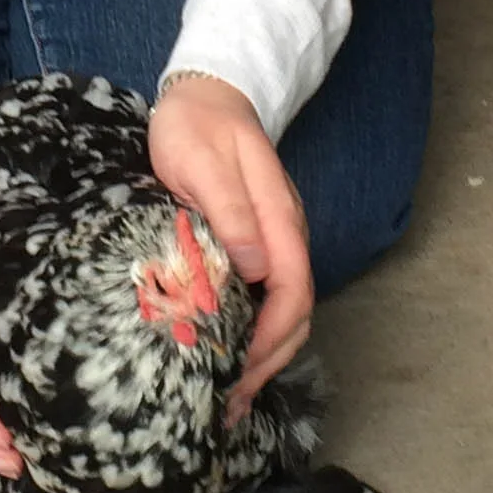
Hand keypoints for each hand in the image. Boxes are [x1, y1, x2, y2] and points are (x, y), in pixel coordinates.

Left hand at [147, 73, 312, 422]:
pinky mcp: (253, 243)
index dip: (272, 337)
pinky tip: (226, 353)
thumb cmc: (197, 125)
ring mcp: (270, 240)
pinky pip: (263, 297)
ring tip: (228, 394)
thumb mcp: (203, 161)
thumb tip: (256, 267)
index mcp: (278, 218)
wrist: (205, 92)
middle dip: (269, 360)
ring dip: (262, 354)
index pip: (292, 291)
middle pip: (295, 311)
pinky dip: (250, 333)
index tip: (239, 370)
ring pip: (282, 309)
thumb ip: (229, 210)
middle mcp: (282, 234)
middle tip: (229, 401)